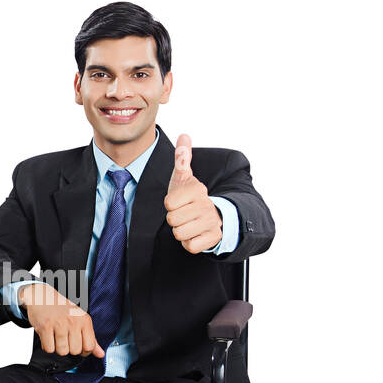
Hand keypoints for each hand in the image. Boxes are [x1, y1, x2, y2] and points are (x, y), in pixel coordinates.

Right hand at [18, 283, 104, 358]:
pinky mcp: (45, 327)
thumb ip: (91, 338)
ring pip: (62, 351)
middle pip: (75, 351)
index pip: (89, 346)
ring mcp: (59, 324)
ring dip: (57, 348)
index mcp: (84, 320)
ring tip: (56, 337)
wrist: (41, 296)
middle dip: (69, 348)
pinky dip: (47, 346)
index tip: (78, 346)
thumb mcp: (80, 319)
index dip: (83, 350)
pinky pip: (49, 348)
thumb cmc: (61, 308)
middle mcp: (73, 321)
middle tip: (65, 339)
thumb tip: (100, 354)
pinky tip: (48, 337)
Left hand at [163, 133, 222, 253]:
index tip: (179, 201)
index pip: (168, 204)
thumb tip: (184, 136)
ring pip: (179, 234)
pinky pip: (190, 246)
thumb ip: (182, 159)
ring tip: (189, 223)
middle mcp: (206, 205)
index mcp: (198, 189)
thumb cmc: (191, 197)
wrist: (212, 216)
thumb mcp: (184, 178)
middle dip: (174, 219)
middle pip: (172, 220)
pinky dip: (189, 243)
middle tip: (184, 213)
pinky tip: (195, 234)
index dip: (170, 204)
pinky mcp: (213, 239)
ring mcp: (211, 222)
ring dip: (181, 231)